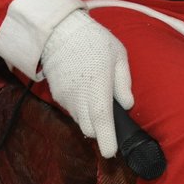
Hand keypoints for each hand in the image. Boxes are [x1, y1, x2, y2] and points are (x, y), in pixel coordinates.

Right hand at [38, 11, 134, 157]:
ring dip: (89, 117)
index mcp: (98, 86)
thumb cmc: (94, 40)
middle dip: (100, 129)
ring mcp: (65, 97)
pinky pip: (70, 109)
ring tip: (95, 95)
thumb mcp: (119, 55)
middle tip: (109, 115)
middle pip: (90, 128)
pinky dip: (79, 107)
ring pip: (79, 120)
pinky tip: (83, 90)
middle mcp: (79, 96)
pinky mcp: (56, 95)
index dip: (106, 139)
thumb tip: (127, 105)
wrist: (59, 31)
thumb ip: (124, 82)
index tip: (111, 153)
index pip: (102, 120)